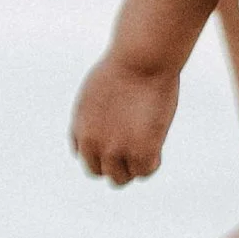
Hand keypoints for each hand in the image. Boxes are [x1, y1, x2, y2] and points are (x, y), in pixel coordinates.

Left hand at [71, 48, 180, 183]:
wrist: (140, 59)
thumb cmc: (125, 66)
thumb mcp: (99, 91)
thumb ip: (98, 115)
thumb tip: (109, 125)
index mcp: (80, 128)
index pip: (85, 154)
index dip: (103, 148)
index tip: (119, 137)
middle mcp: (92, 144)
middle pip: (99, 172)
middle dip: (116, 163)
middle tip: (136, 144)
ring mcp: (115, 150)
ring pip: (121, 178)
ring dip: (134, 165)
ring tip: (149, 144)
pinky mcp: (140, 152)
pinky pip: (144, 172)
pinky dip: (152, 162)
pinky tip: (158, 145)